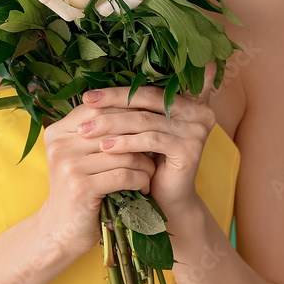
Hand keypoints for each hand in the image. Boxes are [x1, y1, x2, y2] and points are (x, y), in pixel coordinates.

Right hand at [35, 101, 156, 257]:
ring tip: (150, 171)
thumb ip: (97, 133)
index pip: (97, 109)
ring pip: (122, 152)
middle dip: (139, 138)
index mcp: (57, 132)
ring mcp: (68, 165)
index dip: (126, 112)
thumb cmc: (79, 189)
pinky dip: (140, 180)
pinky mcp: (81, 187)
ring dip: (144, 163)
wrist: (61, 231)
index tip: (148, 122)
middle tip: (156, 147)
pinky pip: (123, 174)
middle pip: (112, 128)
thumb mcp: (80, 157)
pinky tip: (144, 187)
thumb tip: (135, 105)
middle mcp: (59, 145)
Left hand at [77, 78, 216, 221]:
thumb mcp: (143, 128)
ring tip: (87, 130)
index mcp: (187, 98)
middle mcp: (198, 110)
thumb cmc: (151, 158)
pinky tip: (105, 147)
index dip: (118, 88)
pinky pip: (151, 140)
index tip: (88, 94)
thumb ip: (131, 106)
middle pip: (147, 97)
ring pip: (145, 120)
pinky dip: (125, 143)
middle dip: (112, 100)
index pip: (148, 85)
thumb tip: (91, 91)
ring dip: (112, 123)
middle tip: (85, 103)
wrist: (169, 197)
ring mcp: (196, 129)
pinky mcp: (190, 149)